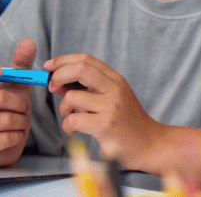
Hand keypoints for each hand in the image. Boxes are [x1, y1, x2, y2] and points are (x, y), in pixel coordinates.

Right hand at [0, 40, 35, 164]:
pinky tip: (14, 135)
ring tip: (19, 122)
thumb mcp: (14, 86)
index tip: (3, 75)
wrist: (5, 144)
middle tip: (23, 109)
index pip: (0, 82)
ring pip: (9, 118)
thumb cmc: (9, 110)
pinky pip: (8, 137)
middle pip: (1, 98)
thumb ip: (20, 65)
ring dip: (22, 121)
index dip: (1, 78)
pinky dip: (19, 136)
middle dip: (20, 104)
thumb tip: (29, 42)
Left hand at [44, 53, 162, 170]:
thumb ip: (89, 89)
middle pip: (80, 69)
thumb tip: (59, 82)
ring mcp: (111, 106)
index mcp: (116, 80)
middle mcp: (115, 89)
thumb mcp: (113, 98)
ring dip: (63, 109)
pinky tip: (75, 130)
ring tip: (71, 117)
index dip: (63, 60)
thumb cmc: (127, 122)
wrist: (149, 143)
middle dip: (58, 75)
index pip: (87, 59)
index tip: (50, 67)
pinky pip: (73, 119)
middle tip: (53, 87)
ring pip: (72, 97)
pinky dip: (68, 125)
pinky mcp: (105, 125)